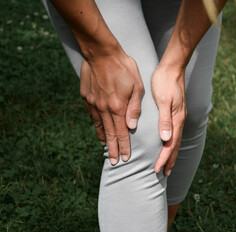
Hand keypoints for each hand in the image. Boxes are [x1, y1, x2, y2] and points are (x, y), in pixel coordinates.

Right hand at [80, 46, 143, 164]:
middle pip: (109, 134)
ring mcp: (93, 103)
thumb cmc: (123, 67)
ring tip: (107, 151)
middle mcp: (104, 108)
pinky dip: (96, 126)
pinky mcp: (86, 98)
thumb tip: (132, 127)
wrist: (101, 53)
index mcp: (117, 107)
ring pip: (99, 126)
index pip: (121, 132)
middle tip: (115, 162)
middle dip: (113, 149)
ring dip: (103, 140)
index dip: (124, 146)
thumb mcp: (136, 86)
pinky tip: (98, 131)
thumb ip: (134, 108)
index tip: (126, 158)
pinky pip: (92, 116)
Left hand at [151, 67, 186, 175]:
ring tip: (167, 164)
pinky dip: (170, 143)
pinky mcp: (174, 112)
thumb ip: (165, 120)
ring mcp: (178, 116)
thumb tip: (166, 139)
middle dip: (169, 160)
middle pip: (175, 145)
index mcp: (176, 119)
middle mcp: (178, 120)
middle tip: (165, 173)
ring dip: (170, 153)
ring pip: (175, 140)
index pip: (170, 144)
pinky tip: (166, 144)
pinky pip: (173, 132)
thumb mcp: (164, 101)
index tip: (157, 169)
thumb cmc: (165, 83)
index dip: (164, 158)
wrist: (172, 68)